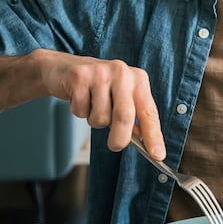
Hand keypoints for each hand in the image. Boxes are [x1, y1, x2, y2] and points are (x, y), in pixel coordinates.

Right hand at [34, 51, 164, 158]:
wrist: (64, 68)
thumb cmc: (97, 87)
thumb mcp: (120, 97)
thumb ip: (133, 117)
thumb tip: (143, 144)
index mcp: (138, 79)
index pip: (149, 111)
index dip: (154, 135)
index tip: (158, 155)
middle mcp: (121, 72)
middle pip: (124, 116)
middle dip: (120, 138)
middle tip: (115, 145)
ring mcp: (100, 73)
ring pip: (100, 117)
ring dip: (94, 121)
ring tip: (92, 107)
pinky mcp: (79, 77)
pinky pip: (81, 111)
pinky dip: (79, 112)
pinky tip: (79, 98)